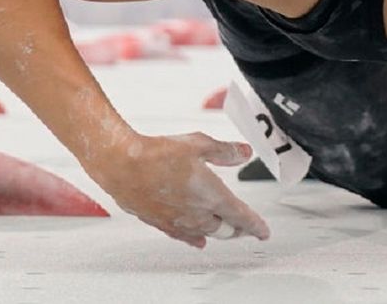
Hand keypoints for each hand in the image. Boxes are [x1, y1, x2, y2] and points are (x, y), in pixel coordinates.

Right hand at [85, 131, 270, 247]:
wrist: (123, 165)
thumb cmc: (157, 154)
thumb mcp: (200, 144)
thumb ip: (226, 151)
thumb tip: (245, 152)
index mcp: (213, 196)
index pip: (242, 217)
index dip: (256, 226)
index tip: (263, 232)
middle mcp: (198, 214)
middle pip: (226, 229)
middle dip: (239, 229)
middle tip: (246, 228)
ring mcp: (179, 222)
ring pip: (207, 235)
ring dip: (219, 233)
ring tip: (227, 232)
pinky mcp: (161, 223)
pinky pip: (184, 237)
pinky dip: (196, 239)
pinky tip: (197, 241)